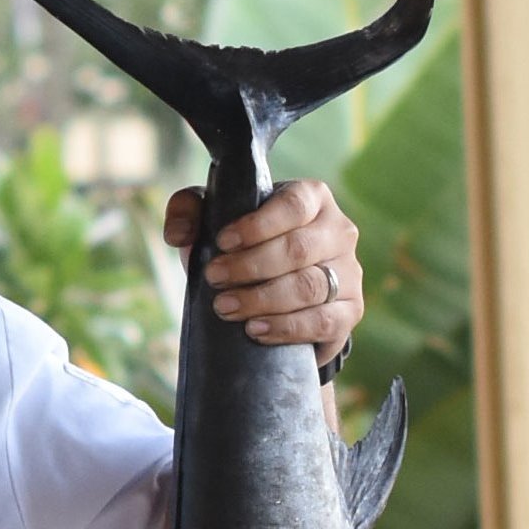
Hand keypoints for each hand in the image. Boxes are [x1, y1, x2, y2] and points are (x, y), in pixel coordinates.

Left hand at [162, 178, 360, 367]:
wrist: (272, 296)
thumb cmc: (242, 248)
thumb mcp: (212, 222)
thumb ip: (189, 211)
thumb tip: (178, 234)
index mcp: (312, 199)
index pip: (294, 204)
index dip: (258, 225)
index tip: (223, 242)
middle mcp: (338, 231)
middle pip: (299, 249)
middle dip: (250, 267)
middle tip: (214, 278)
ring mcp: (349, 272)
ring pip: (310, 287)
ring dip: (263, 300)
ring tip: (226, 308)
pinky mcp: (350, 311)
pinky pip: (324, 321)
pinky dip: (287, 328)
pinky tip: (256, 330)